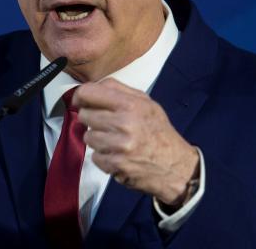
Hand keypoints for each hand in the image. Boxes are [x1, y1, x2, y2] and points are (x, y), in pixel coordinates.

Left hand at [74, 79, 198, 205]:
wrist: (175, 166)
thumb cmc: (158, 131)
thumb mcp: (146, 103)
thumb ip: (118, 91)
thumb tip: (89, 90)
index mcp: (131, 104)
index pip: (89, 93)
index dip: (80, 96)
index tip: (80, 102)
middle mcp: (124, 123)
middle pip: (85, 115)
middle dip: (92, 119)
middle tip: (107, 124)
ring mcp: (119, 146)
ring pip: (87, 136)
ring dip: (97, 139)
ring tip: (114, 140)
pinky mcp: (115, 164)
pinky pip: (94, 156)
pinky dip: (103, 156)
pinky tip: (118, 155)